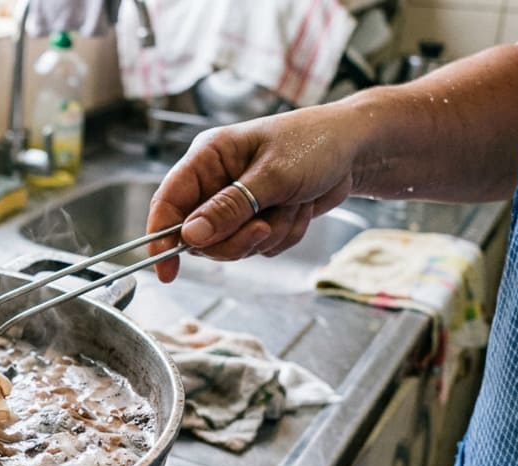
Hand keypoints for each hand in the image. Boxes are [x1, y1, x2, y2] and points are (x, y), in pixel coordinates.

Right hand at [146, 106, 360, 281]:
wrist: (356, 149)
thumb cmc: (315, 144)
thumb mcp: (272, 176)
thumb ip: (229, 208)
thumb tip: (191, 237)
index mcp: (208, 158)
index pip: (168, 202)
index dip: (161, 238)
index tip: (166, 270)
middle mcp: (215, 182)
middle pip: (199, 235)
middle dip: (235, 239)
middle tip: (263, 227)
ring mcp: (236, 203)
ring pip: (231, 246)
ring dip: (266, 236)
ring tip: (291, 207)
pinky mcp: (257, 219)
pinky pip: (258, 248)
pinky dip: (283, 236)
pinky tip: (299, 210)